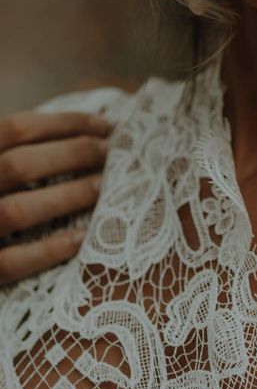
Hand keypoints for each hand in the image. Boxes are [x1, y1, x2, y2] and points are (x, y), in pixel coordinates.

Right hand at [0, 110, 111, 283]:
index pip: (16, 129)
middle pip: (18, 165)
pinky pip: (11, 264)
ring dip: (66, 197)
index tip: (108, 125)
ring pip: (15, 212)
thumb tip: (81, 133)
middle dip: (73, 155)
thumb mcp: (2, 170)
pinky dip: (48, 250)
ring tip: (106, 188)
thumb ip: (19, 153)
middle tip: (113, 154)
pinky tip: (83, 239)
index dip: (66, 124)